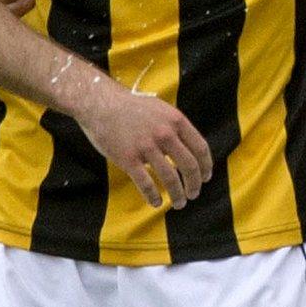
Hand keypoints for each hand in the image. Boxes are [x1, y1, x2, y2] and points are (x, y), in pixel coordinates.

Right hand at [72, 82, 212, 208]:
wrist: (100, 103)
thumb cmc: (130, 107)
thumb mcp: (160, 109)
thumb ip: (175, 126)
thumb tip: (188, 148)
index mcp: (175, 120)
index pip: (200, 148)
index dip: (206, 166)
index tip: (206, 178)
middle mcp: (164, 134)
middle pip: (189, 166)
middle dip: (194, 185)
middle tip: (193, 194)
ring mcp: (146, 147)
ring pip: (170, 178)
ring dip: (178, 195)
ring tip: (179, 203)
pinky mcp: (128, 159)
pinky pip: (146, 184)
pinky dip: (153, 197)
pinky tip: (156, 202)